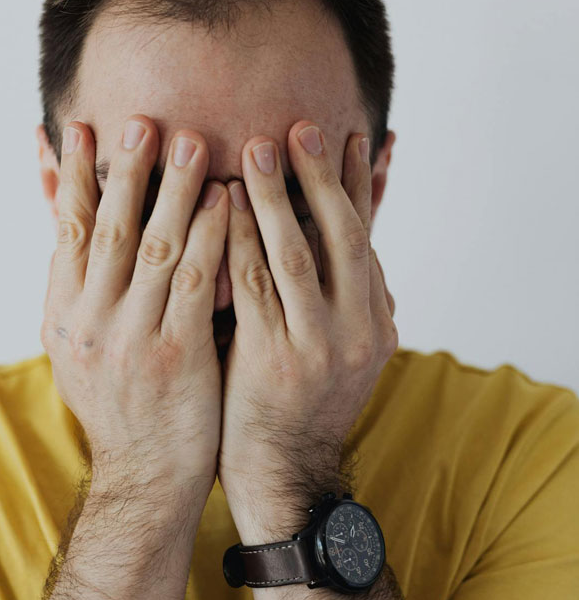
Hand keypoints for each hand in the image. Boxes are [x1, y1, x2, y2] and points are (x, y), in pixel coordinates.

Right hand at [40, 117, 227, 494]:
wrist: (146, 475)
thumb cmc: (121, 402)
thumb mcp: (79, 347)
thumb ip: (80, 288)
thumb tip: (68, 227)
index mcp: (63, 315)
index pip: (64, 232)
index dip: (71, 177)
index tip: (81, 129)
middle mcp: (91, 323)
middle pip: (110, 230)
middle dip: (127, 172)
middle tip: (145, 120)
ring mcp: (133, 340)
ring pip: (155, 250)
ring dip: (174, 192)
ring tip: (193, 143)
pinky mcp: (178, 357)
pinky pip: (197, 286)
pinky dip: (211, 239)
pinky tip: (228, 204)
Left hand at [218, 122, 396, 531]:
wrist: (283, 472)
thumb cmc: (299, 401)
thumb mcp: (337, 347)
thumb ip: (337, 294)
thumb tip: (338, 237)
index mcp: (375, 321)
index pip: (367, 238)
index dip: (359, 185)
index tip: (349, 137)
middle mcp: (358, 330)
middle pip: (342, 235)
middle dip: (322, 177)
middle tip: (301, 126)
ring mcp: (319, 346)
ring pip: (298, 254)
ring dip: (278, 196)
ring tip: (257, 147)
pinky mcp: (275, 361)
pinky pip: (254, 287)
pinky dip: (240, 241)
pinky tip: (224, 205)